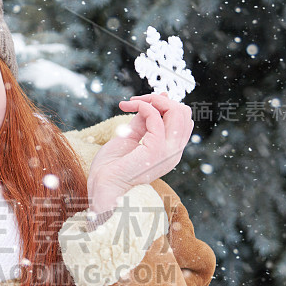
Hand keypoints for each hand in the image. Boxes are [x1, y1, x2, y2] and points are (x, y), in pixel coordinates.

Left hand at [87, 93, 192, 213]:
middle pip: (183, 113)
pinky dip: (142, 105)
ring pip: (176, 112)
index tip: (142, 102)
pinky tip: (127, 106)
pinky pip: (156, 117)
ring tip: (133, 101)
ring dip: (153, 99)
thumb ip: (143, 121)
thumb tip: (155, 101)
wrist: (102, 186)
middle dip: (161, 99)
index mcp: (169, 151)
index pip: (182, 120)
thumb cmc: (111, 166)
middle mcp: (173, 153)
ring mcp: (167, 152)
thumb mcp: (130, 137)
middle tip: (136, 100)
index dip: (165, 105)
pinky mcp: (156, 150)